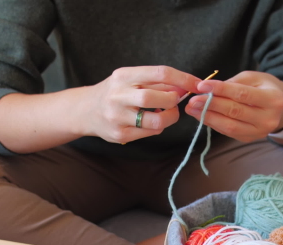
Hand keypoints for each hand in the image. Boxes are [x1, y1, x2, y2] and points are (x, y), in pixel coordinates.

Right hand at [80, 66, 201, 143]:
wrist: (85, 111)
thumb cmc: (114, 92)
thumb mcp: (130, 80)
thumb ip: (156, 82)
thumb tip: (185, 86)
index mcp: (123, 76)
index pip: (160, 73)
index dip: (183, 78)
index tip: (197, 84)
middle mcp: (118, 96)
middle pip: (157, 97)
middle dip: (173, 100)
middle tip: (174, 101)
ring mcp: (117, 117)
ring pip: (156, 120)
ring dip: (169, 117)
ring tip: (166, 112)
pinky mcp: (119, 135)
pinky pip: (150, 132)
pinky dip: (157, 126)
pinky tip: (151, 121)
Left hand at [185, 71, 282, 142]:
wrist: (281, 107)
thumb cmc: (264, 88)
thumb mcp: (253, 78)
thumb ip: (233, 83)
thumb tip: (208, 90)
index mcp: (273, 99)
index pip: (242, 94)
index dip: (220, 90)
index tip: (201, 86)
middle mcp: (268, 119)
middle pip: (234, 111)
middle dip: (210, 105)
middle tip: (192, 99)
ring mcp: (259, 132)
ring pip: (229, 126)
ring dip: (208, 117)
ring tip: (192, 108)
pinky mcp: (250, 139)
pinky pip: (228, 132)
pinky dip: (212, 123)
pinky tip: (201, 115)